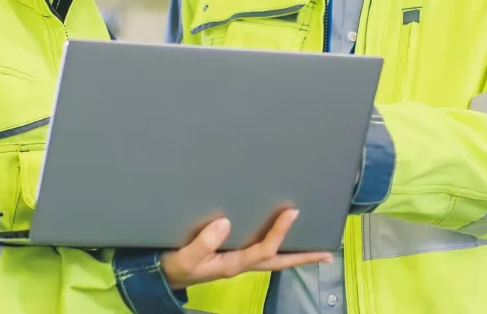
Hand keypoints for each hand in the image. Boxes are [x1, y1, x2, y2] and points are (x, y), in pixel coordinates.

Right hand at [161, 209, 332, 289]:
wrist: (159, 273)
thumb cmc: (172, 265)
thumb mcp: (183, 258)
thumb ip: (202, 243)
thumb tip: (225, 223)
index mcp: (231, 263)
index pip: (263, 250)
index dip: (279, 232)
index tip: (292, 212)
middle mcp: (239, 263)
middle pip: (278, 261)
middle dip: (302, 257)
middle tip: (327, 253)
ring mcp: (237, 260)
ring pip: (272, 258)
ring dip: (293, 253)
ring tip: (315, 248)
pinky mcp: (231, 255)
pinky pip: (260, 252)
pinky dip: (276, 246)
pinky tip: (283, 239)